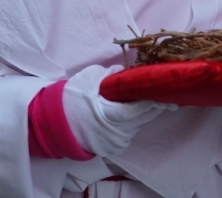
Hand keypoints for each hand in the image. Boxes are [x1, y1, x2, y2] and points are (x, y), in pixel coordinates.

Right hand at [62, 64, 176, 156]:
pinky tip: (124, 115)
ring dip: (141, 115)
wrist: (55, 123)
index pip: (142, 108)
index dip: (155, 101)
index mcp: (112, 115)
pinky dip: (131, 124)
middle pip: (144, 118)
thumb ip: (112, 75)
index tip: (166, 93)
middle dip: (155, 107)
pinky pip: (129, 133)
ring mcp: (116, 142)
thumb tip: (129, 72)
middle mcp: (117, 132)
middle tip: (165, 96)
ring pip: (137, 126)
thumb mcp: (90, 79)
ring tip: (138, 102)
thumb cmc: (73, 99)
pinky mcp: (114, 149)